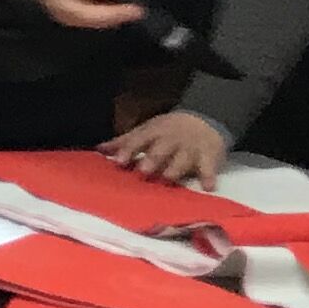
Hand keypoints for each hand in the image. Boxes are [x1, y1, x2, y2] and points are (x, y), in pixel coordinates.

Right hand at [24, 0, 144, 33]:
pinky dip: (100, 21)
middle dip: (112, 13)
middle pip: (84, 12)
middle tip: (136, 11)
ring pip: (84, 21)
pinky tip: (115, 17)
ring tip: (129, 14)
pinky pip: (82, 23)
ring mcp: (56, 11)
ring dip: (109, 20)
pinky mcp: (60, 18)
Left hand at [103, 110, 229, 187]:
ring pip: (183, 160)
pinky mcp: (209, 157)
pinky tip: (208, 187)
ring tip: (169, 179)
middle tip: (143, 171)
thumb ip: (124, 142)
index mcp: (154, 133)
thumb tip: (99, 149)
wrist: (205, 119)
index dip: (128, 150)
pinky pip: (209, 168)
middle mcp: (171, 141)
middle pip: (161, 150)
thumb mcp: (146, 130)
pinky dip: (209, 176)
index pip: (139, 140)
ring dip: (176, 169)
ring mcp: (190, 149)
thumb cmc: (167, 130)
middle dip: (152, 160)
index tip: (118, 161)